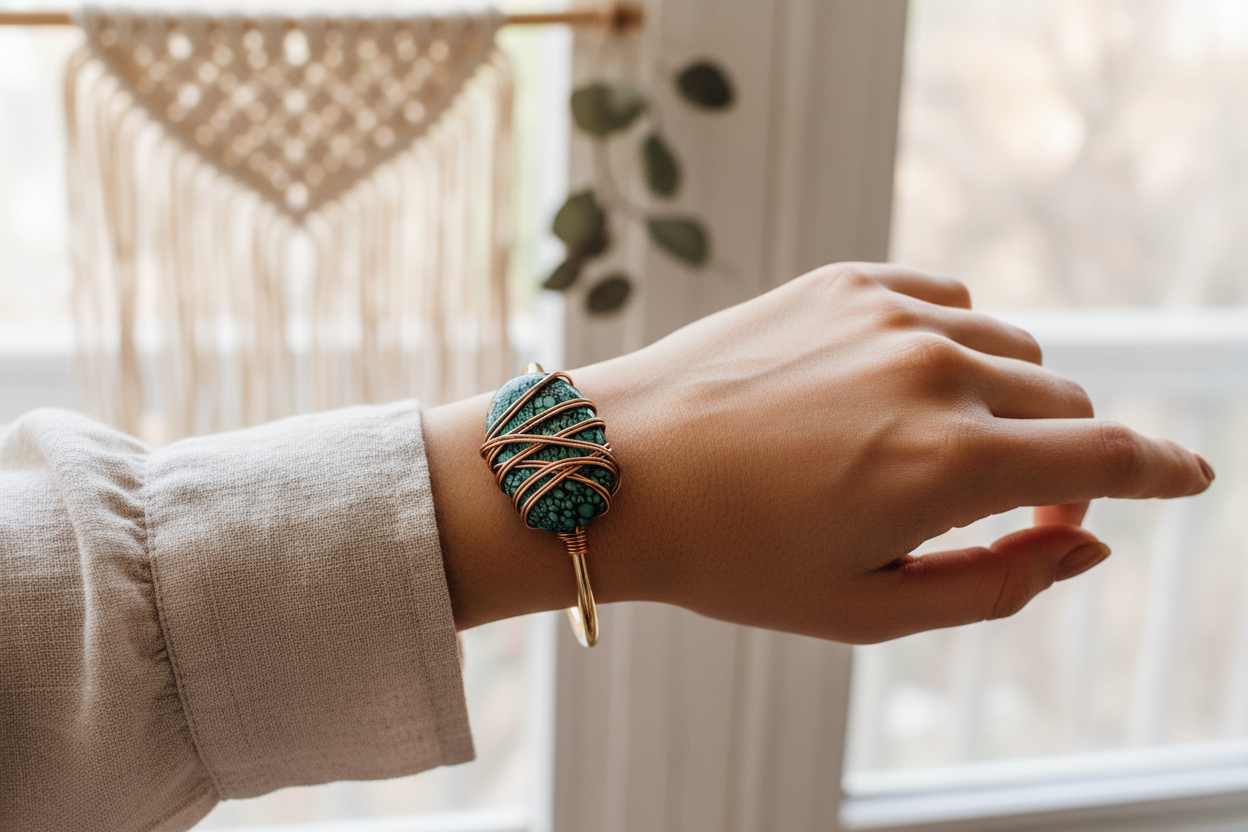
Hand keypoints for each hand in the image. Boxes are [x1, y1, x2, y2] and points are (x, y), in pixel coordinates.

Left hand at [425, 263, 1214, 641]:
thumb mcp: (868, 609)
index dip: (1161, 473)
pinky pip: (949, 302)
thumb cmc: (732, 558)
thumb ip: (999, 584)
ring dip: (1002, 403)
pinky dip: (951, 345)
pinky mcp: (845, 280)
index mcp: (948, 464)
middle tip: (1008, 504)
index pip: (1106, 460)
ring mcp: (888, 314)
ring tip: (926, 449)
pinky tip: (899, 384)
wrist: (614, 470)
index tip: (1188, 477)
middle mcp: (933, 371)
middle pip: (1064, 407)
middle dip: (1060, 461)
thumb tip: (1085, 546)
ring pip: (1011, 352)